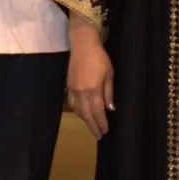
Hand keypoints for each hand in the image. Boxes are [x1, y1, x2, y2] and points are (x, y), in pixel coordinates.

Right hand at [67, 19, 113, 138]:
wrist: (82, 44)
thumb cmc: (99, 57)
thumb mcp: (109, 74)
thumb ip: (109, 92)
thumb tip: (110, 108)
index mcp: (93, 90)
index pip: (97, 112)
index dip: (101, 123)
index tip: (105, 131)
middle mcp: (81, 92)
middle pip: (87, 114)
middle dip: (93, 126)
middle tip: (98, 135)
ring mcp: (73, 89)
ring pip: (78, 110)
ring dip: (85, 120)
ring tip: (92, 126)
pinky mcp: (68, 85)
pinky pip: (72, 103)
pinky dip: (78, 111)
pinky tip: (82, 113)